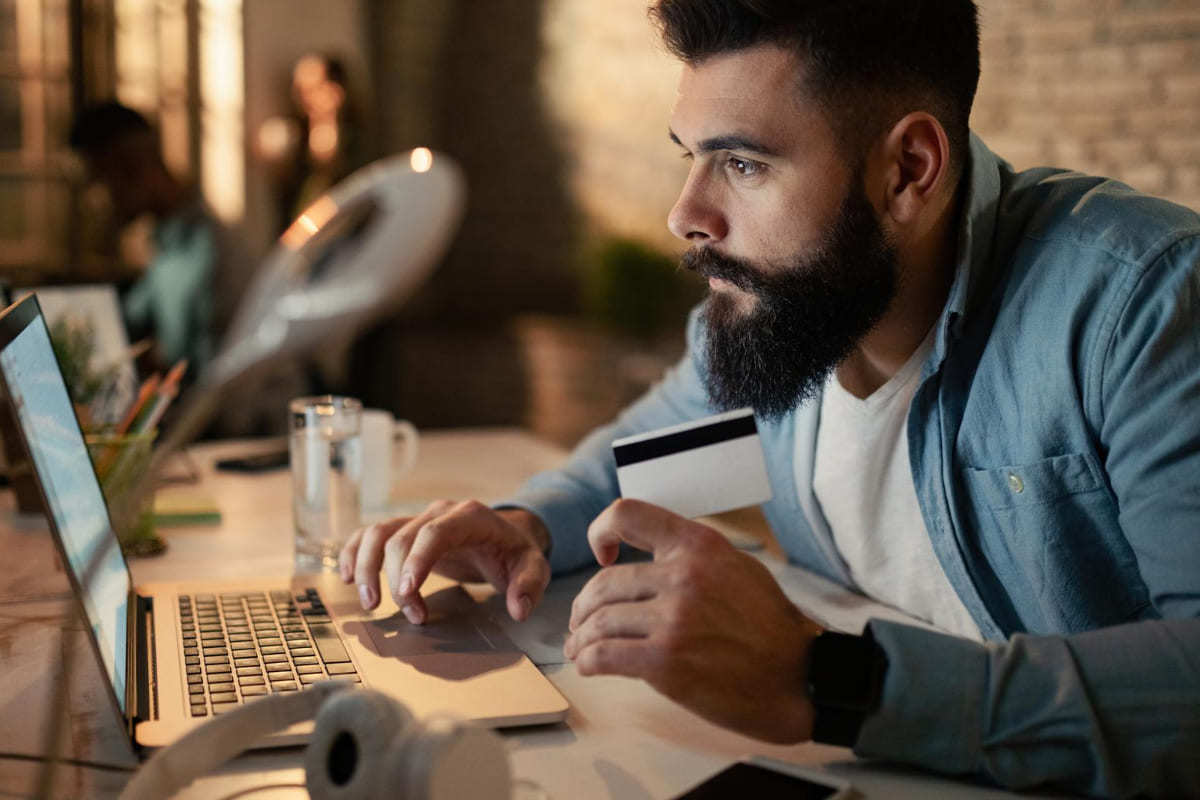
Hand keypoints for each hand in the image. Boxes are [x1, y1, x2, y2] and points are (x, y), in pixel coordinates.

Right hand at [338, 500, 550, 624]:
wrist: (507, 534)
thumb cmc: (516, 552)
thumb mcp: (534, 567)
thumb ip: (529, 586)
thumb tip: (518, 608)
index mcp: (470, 516)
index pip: (435, 533)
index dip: (416, 560)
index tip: (407, 592)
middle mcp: (439, 512)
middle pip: (403, 539)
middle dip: (399, 580)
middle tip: (413, 616)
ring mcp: (418, 518)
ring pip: (378, 533)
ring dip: (366, 567)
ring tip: (370, 603)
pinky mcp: (405, 530)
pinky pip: (370, 535)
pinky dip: (353, 553)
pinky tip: (346, 578)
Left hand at [564, 499, 820, 742]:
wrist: (798, 678)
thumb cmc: (770, 628)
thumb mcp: (736, 568)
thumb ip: (691, 558)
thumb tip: (648, 561)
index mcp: (699, 545)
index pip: (628, 515)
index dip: (600, 531)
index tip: (600, 553)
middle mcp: (683, 575)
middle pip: (604, 582)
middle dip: (584, 606)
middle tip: (580, 621)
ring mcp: (673, 618)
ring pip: (600, 621)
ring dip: (581, 637)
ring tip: (579, 647)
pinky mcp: (665, 661)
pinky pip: (605, 655)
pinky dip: (588, 661)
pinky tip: (588, 665)